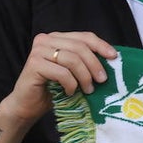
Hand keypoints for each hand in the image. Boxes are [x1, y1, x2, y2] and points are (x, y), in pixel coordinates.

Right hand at [1, 32, 116, 125]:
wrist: (28, 105)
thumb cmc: (54, 88)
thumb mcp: (74, 71)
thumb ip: (86, 61)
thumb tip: (112, 58)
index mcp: (58, 37)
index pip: (84, 37)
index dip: (101, 45)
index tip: (114, 57)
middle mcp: (46, 39)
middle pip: (80, 47)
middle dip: (95, 64)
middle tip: (102, 80)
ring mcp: (38, 50)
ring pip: (72, 59)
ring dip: (84, 76)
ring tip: (88, 90)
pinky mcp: (33, 64)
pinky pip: (62, 72)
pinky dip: (70, 84)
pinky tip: (70, 92)